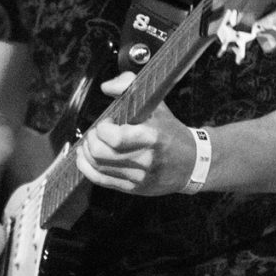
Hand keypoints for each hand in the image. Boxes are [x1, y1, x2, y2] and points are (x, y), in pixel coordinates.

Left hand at [76, 72, 195, 195]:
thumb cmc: (171, 131)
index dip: (102, 128)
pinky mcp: (133, 188)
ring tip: (90, 143)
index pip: (113, 138)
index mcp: (151, 137)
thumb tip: (106, 86)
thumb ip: (130, 86)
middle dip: (91, 139)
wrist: (192, 162)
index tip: (108, 121)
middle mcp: (144, 160)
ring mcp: (138, 177)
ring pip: (98, 167)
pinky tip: (84, 159)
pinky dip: (87, 169)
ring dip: (86, 153)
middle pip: (101, 154)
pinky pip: (102, 181)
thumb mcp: (156, 105)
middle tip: (96, 132)